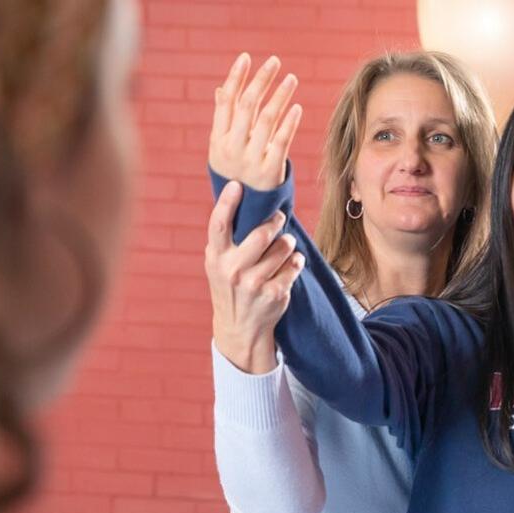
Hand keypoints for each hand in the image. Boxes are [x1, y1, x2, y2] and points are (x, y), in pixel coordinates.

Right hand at [205, 181, 304, 373]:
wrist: (239, 327)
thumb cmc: (230, 285)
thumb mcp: (219, 263)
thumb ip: (227, 239)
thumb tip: (240, 199)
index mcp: (216, 257)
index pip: (218, 225)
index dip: (227, 202)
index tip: (237, 185)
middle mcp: (233, 270)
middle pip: (262, 234)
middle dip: (275, 221)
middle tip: (279, 218)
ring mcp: (255, 284)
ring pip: (283, 247)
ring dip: (288, 242)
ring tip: (285, 244)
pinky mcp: (275, 294)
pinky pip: (295, 265)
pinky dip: (297, 261)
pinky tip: (291, 263)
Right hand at [209, 53, 301, 190]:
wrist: (245, 216)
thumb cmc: (236, 177)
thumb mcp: (224, 150)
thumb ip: (225, 121)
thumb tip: (223, 89)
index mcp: (217, 140)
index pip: (226, 102)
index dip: (236, 78)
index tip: (246, 57)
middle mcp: (231, 148)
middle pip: (247, 106)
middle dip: (261, 80)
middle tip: (275, 62)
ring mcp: (250, 160)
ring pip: (266, 120)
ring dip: (280, 96)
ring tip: (291, 78)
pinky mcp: (270, 171)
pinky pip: (281, 142)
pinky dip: (289, 123)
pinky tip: (297, 107)